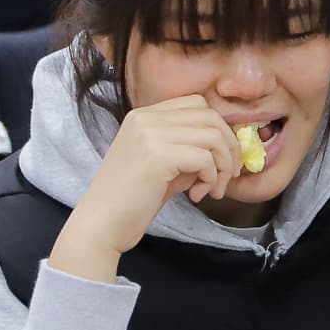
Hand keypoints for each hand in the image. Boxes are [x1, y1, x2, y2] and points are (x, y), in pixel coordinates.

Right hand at [49, 93, 244, 281]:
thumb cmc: (131, 201)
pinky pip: (205, 158)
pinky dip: (210, 177)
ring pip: (212, 136)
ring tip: (212, 189)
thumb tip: (226, 147)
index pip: (197, 104)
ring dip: (223, 166)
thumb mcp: (163, 165)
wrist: (101, 225)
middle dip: (229, 147)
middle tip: (226, 177)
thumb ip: (188, 149)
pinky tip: (197, 195)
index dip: (218, 130)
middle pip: (210, 116)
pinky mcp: (157, 156)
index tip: (220, 159)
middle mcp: (146, 118)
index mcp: (143, 116)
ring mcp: (150, 134)